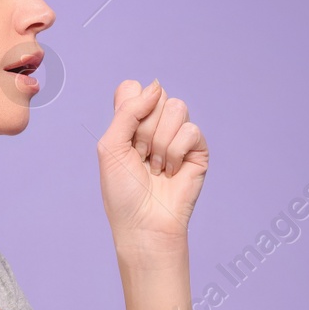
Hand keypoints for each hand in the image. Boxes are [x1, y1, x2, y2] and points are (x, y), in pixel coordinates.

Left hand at [96, 79, 208, 252]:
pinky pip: (190, 130)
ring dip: (161, 143)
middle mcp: (155, 124)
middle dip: (144, 130)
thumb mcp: (110, 145)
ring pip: (176, 108)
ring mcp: (178, 135)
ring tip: (157, 167)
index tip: (125, 138)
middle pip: (156, 96)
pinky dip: (176, 154)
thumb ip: (128, 110)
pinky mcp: (198, 149)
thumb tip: (157, 86)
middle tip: (141, 157)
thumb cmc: (123, 191)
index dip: (130, 108)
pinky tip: (172, 172)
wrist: (145, 223)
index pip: (133, 88)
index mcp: (131, 121)